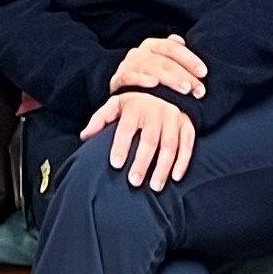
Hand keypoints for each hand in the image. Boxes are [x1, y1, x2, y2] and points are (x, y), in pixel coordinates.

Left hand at [79, 90, 197, 189]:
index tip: (116, 164)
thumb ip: (99, 119)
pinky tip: (175, 177)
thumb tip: (85, 136)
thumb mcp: (114, 104)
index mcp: (135, 107)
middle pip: (149, 140)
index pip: (126, 128)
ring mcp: (173, 118)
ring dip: (163, 167)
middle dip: (142, 162)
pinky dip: (183, 161)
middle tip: (134, 182)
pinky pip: (187, 144)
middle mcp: (156, 111)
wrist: (162, 86)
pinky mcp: (186, 124)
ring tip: (155, 187)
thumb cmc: (133, 102)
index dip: (121, 146)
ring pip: (169, 145)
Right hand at [109, 33, 207, 99]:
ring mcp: (127, 65)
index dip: (189, 59)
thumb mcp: (163, 67)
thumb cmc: (150, 81)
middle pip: (164, 61)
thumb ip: (174, 55)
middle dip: (184, 75)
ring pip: (150, 68)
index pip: (172, 48)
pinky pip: (128, 77)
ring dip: (169, 79)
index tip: (203, 72)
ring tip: (184, 89)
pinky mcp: (117, 80)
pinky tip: (154, 84)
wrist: (124, 98)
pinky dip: (140, 80)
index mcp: (152, 46)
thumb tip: (180, 40)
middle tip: (197, 89)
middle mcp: (139, 52)